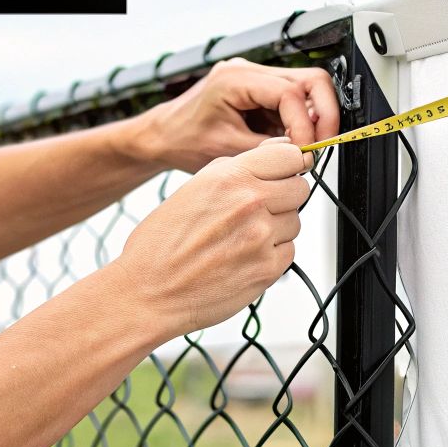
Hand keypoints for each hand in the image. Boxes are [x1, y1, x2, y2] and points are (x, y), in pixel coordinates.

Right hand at [109, 138, 311, 335]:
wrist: (147, 293)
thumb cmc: (161, 244)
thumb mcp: (193, 188)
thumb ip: (237, 170)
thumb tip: (278, 153)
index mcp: (229, 176)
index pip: (289, 155)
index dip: (287, 166)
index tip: (283, 175)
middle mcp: (249, 202)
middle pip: (300, 188)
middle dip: (284, 197)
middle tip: (258, 211)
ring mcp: (262, 237)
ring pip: (295, 221)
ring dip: (277, 229)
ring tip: (241, 239)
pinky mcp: (268, 269)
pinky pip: (288, 252)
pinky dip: (272, 255)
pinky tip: (242, 259)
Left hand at [133, 58, 339, 171]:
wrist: (163, 137)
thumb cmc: (183, 140)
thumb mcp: (228, 152)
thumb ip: (270, 149)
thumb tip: (303, 153)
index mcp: (237, 79)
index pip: (291, 93)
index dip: (307, 125)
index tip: (307, 150)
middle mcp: (248, 71)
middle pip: (311, 80)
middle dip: (324, 114)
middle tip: (322, 144)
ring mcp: (255, 78)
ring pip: (308, 88)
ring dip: (314, 119)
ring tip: (307, 147)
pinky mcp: (259, 91)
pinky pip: (293, 101)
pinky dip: (300, 122)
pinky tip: (292, 142)